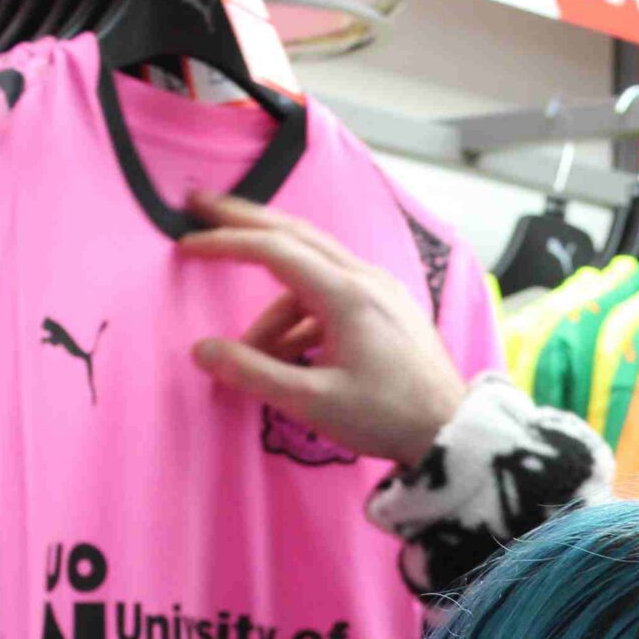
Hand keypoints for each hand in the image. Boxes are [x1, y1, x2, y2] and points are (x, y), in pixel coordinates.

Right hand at [179, 191, 468, 462]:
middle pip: (294, 234)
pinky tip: (290, 355)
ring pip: (312, 270)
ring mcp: (380, 289)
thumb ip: (253, 373)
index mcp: (347, 293)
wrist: (453, 431)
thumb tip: (202, 351)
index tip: (185, 243)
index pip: (273, 250)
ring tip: (250, 353)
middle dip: (243, 221)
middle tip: (199, 207)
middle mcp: (365, 278)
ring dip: (273, 303)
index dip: (224, 242)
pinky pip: (332, 293)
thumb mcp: (313, 402)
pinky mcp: (387, 306)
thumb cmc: (388, 418)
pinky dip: (302, 315)